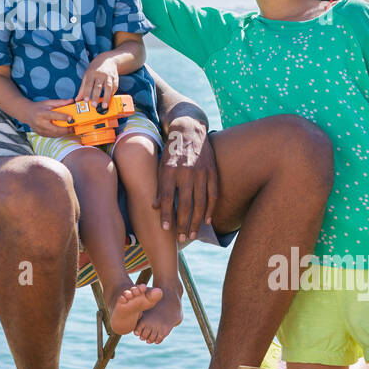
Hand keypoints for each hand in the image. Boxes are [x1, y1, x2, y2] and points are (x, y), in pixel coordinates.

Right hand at [23, 99, 78, 138]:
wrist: (26, 113)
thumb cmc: (38, 107)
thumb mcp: (48, 102)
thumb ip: (60, 102)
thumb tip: (71, 100)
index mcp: (41, 113)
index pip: (53, 116)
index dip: (63, 117)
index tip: (71, 117)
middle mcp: (40, 123)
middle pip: (55, 129)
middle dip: (65, 130)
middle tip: (73, 127)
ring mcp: (39, 130)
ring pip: (54, 134)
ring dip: (63, 133)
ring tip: (70, 129)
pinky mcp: (40, 134)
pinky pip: (52, 136)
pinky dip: (58, 134)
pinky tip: (63, 131)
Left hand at [76, 57, 119, 105]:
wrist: (107, 60)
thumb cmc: (95, 69)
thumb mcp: (87, 75)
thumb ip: (82, 88)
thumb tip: (77, 99)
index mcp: (91, 73)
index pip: (88, 84)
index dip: (86, 92)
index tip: (85, 100)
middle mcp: (100, 74)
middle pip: (98, 86)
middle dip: (95, 96)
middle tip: (94, 105)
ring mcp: (108, 76)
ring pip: (108, 87)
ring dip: (106, 97)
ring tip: (104, 106)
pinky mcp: (115, 78)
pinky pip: (114, 87)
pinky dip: (112, 94)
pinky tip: (110, 100)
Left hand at [154, 116, 217, 242]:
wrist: (188, 130)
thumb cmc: (171, 152)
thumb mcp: (160, 166)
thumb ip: (160, 187)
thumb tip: (156, 207)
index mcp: (169, 171)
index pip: (168, 198)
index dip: (167, 215)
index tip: (166, 230)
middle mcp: (185, 172)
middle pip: (185, 204)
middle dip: (182, 223)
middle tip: (181, 238)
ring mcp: (201, 172)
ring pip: (200, 202)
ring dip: (196, 221)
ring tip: (192, 234)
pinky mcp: (212, 171)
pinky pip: (213, 194)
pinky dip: (210, 208)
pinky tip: (207, 220)